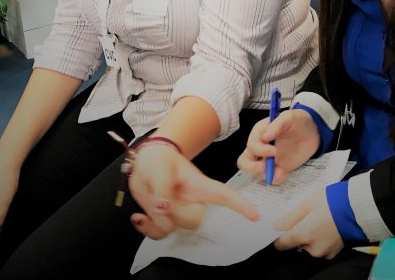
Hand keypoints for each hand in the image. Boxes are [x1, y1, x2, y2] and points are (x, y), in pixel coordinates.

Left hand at [128, 143, 258, 239]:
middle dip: (173, 212)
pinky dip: (147, 228)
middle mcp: (192, 201)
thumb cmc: (160, 159)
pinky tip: (139, 217)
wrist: (147, 160)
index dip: (240, 205)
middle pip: (193, 220)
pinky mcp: (165, 219)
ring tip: (150, 195)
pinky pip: (159, 234)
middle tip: (160, 195)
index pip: (224, 195)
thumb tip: (164, 207)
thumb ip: (162, 186)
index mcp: (199, 185)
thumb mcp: (160, 167)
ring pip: (172, 228)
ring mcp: (178, 211)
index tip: (255, 216)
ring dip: (154, 216)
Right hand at [236, 109, 319, 184]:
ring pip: (256, 172)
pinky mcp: (277, 167)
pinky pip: (270, 177)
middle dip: (253, 168)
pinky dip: (275, 179)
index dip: (260, 150)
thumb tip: (265, 137)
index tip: (274, 151)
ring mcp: (267, 159)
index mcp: (259, 133)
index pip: (251, 145)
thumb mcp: (289, 117)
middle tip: (266, 168)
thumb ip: (277, 124)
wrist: (313, 131)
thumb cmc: (298, 120)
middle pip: (245, 162)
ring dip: (266, 175)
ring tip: (281, 174)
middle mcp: (260, 147)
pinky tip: (284, 175)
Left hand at [273, 190, 342, 258]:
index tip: (283, 225)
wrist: (359, 208)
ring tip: (320, 219)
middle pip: (297, 243)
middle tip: (308, 216)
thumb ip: (291, 217)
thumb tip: (276, 226)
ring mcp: (324, 252)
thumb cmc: (333, 201)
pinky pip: (320, 247)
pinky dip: (321, 238)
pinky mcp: (334, 253)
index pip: (282, 243)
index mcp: (304, 235)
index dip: (279, 234)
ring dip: (311, 235)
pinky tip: (327, 225)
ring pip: (309, 245)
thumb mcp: (308, 203)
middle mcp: (312, 248)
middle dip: (299, 231)